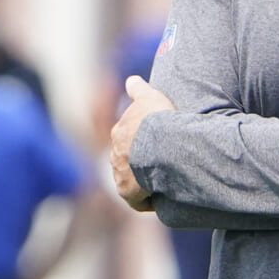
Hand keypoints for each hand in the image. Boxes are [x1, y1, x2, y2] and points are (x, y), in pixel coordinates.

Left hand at [109, 76, 174, 211]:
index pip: (127, 139)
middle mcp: (115, 154)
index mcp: (119, 132)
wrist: (159, 144)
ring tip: (163, 182)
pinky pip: (138, 199)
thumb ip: (139, 89)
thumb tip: (131, 79)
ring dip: (143, 181)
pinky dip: (147, 199)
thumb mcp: (150, 97)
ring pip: (131, 179)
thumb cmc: (156, 119)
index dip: (140, 142)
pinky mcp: (128, 192)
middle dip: (139, 162)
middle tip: (160, 164)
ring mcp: (120, 174)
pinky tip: (161, 198)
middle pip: (127, 160)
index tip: (153, 144)